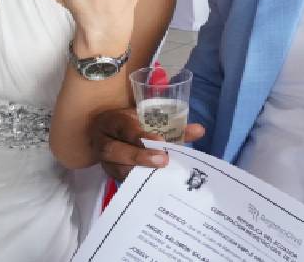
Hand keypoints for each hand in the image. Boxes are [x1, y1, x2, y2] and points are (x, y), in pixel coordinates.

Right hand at [89, 108, 204, 180]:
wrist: (108, 134)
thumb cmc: (132, 125)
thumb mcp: (147, 119)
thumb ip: (172, 126)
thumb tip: (199, 131)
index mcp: (113, 122)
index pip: (123, 127)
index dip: (139, 135)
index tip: (160, 140)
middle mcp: (104, 141)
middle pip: (114, 151)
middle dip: (139, 156)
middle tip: (163, 160)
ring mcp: (104, 161)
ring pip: (116, 169)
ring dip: (140, 172)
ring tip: (161, 175)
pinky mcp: (110, 176)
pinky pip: (122, 181)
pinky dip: (139, 184)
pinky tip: (156, 185)